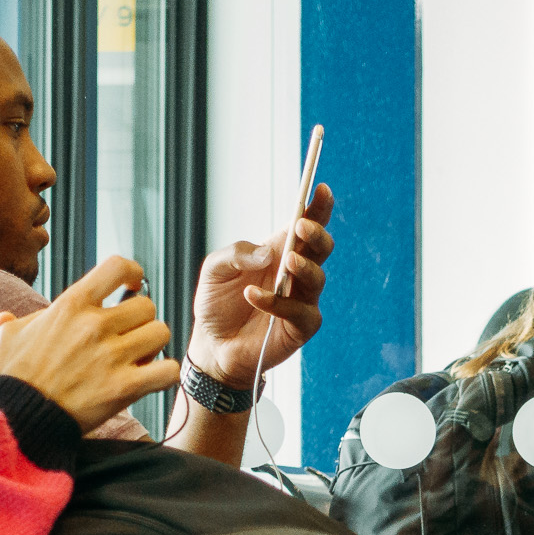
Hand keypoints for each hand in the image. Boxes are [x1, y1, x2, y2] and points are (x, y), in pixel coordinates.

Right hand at [0, 256, 179, 431]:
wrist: (17, 418)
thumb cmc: (13, 378)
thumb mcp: (7, 336)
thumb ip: (18, 321)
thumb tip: (9, 315)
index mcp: (71, 305)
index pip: (117, 267)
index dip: (131, 273)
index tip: (131, 285)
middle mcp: (94, 326)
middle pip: (146, 306)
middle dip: (141, 320)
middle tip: (128, 336)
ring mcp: (111, 356)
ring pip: (161, 334)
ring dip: (153, 346)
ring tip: (137, 357)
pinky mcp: (124, 387)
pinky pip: (168, 371)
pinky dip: (165, 374)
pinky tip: (150, 379)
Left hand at [184, 185, 336, 397]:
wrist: (212, 345)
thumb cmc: (217, 305)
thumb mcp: (214, 269)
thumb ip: (236, 253)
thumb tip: (267, 253)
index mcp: (278, 253)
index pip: (305, 226)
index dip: (317, 208)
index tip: (321, 189)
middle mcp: (295, 275)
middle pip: (321, 248)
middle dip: (317, 234)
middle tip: (301, 227)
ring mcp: (301, 301)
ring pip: (317, 278)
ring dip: (304, 267)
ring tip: (286, 261)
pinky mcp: (299, 327)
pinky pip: (299, 312)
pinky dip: (277, 303)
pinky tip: (254, 296)